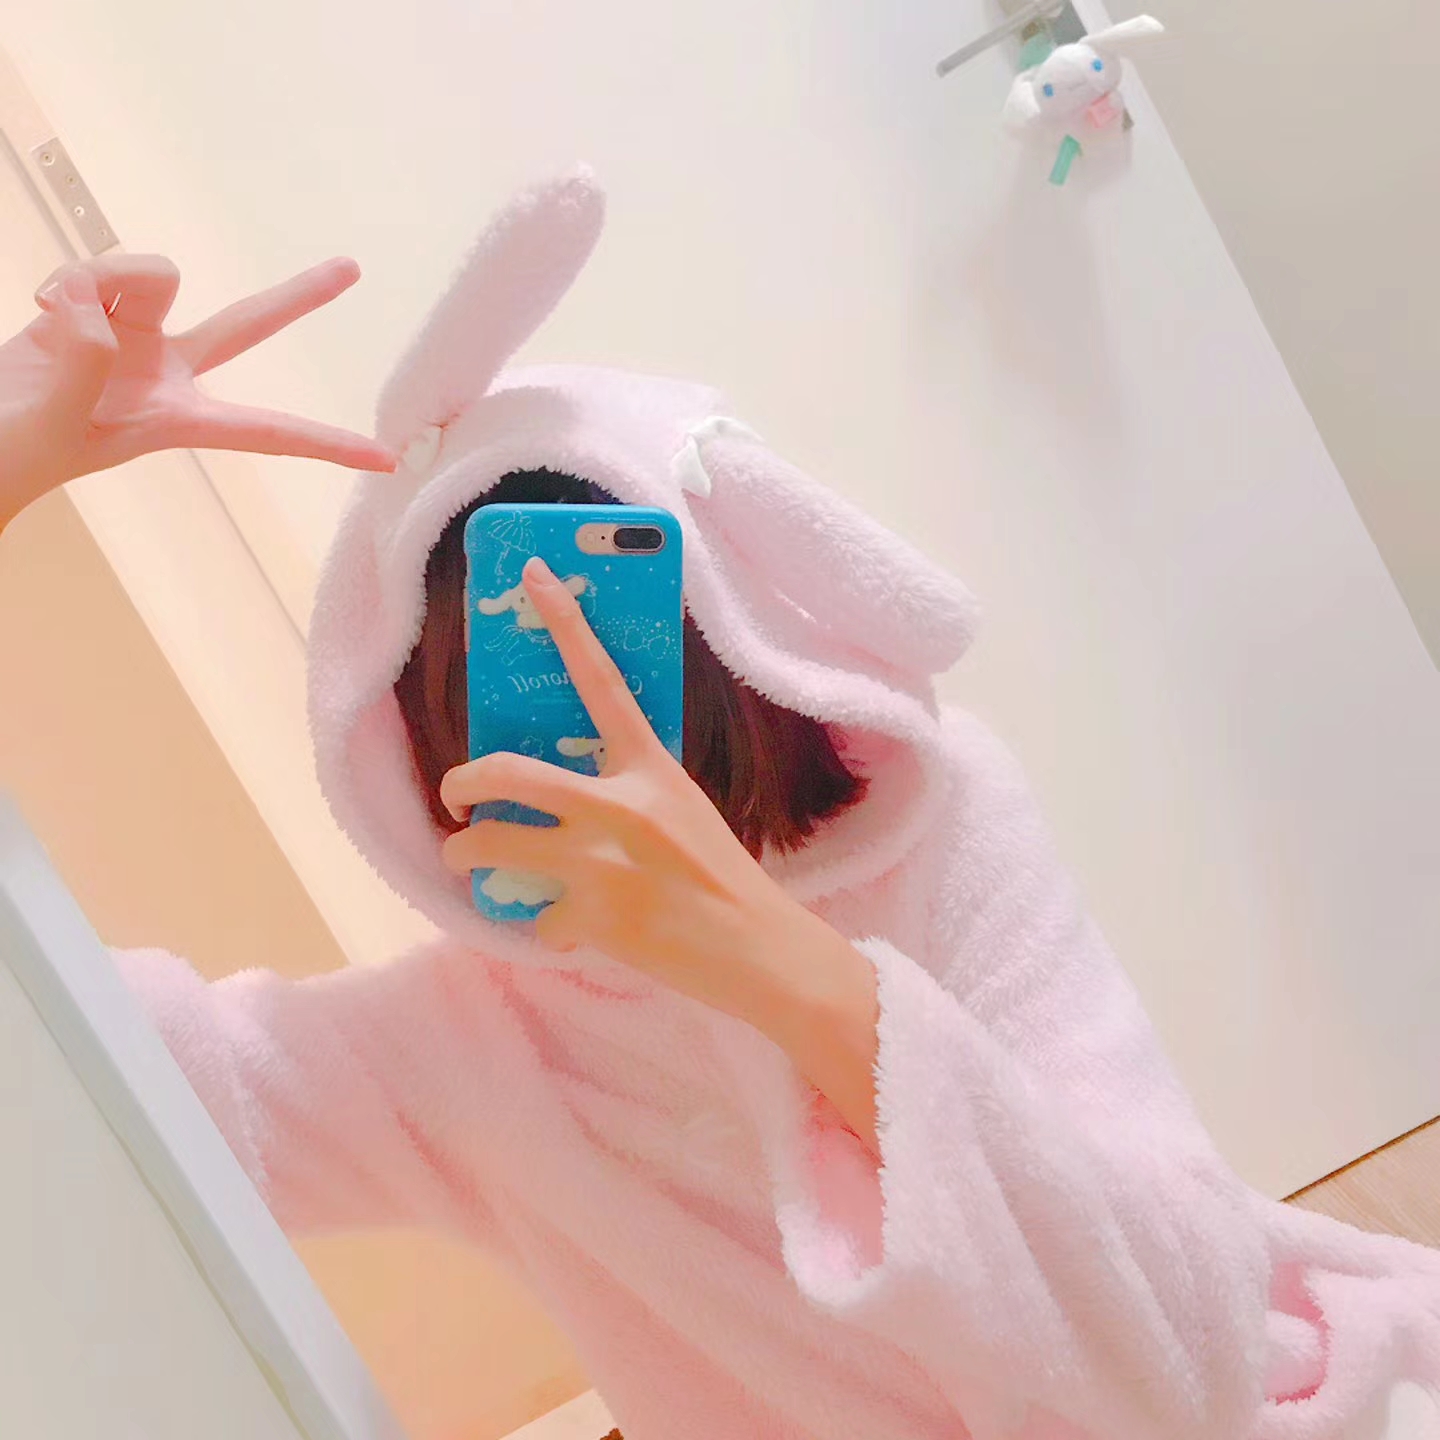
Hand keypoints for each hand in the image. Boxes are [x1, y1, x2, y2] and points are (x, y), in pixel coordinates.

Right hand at [1, 253, 395, 529]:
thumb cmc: (10, 453)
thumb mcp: (52, 427)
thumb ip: (82, 372)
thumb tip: (101, 321)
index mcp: (176, 420)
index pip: (268, 433)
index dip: (327, 444)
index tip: (387, 459)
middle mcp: (170, 374)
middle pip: (248, 324)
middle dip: (299, 296)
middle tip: (352, 269)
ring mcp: (136, 338)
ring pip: (153, 274)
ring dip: (102, 280)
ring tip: (52, 318)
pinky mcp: (99, 309)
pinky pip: (100, 267)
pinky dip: (67, 280)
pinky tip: (41, 307)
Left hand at [440, 557, 879, 1148]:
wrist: (759, 950)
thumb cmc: (725, 878)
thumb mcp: (684, 812)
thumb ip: (631, 793)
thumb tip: (568, 796)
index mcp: (650, 768)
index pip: (600, 680)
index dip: (564, 624)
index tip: (532, 576)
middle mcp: (618, 806)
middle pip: (507, 773)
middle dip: (463, 781)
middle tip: (455, 795)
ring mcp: (599, 863)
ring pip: (493, 846)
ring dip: (466, 855)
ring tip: (465, 859)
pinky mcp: (590, 918)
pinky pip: (533, 916)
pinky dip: (539, 925)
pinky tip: (559, 928)